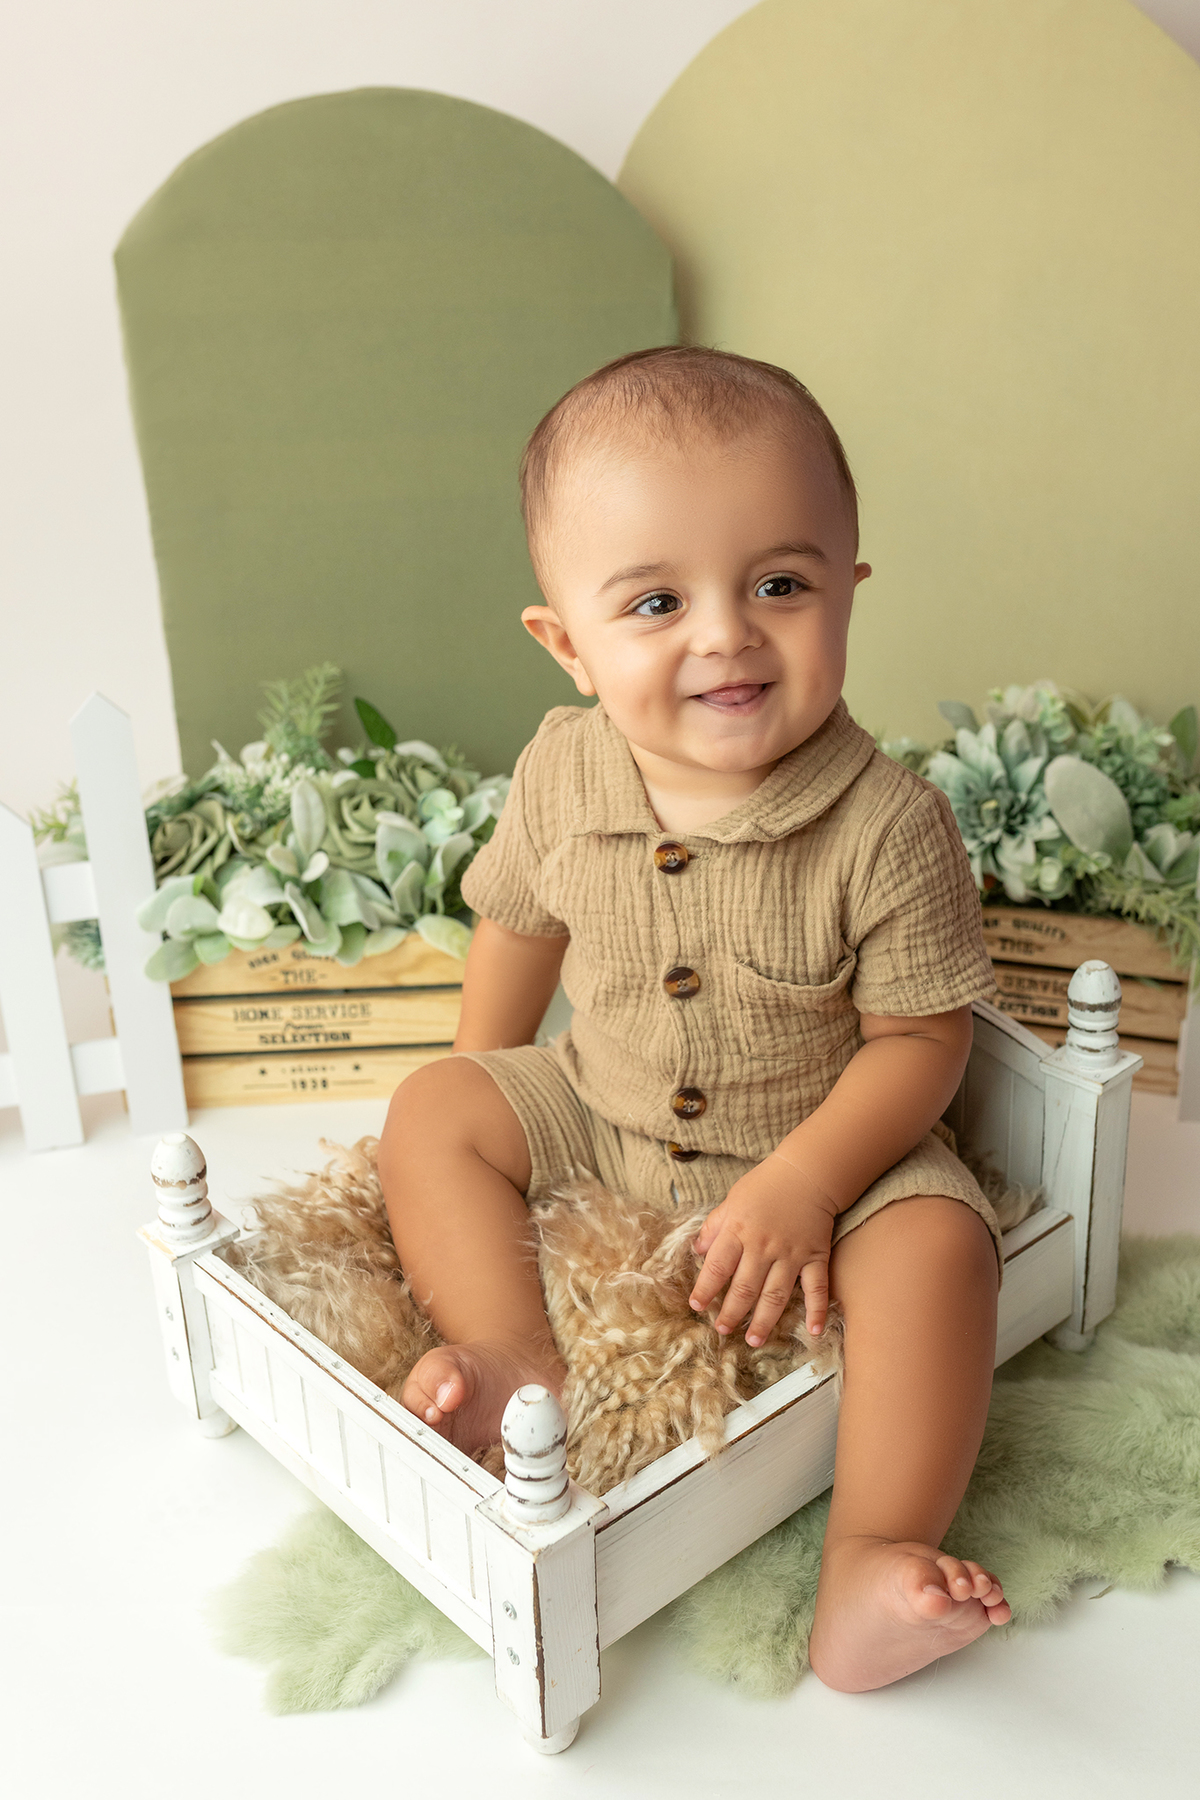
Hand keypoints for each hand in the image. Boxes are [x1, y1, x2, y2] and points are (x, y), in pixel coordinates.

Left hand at [689, 1154, 838, 1343]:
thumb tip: (697, 1251)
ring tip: (754, 1340)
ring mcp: (791, 1254)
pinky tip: (813, 1331)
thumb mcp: (732, 1200)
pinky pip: (816, 1288)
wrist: (807, 1172)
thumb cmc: (765, 1185)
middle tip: (722, 1330)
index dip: (705, 1288)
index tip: (696, 1305)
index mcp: (739, 1231)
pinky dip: (816, 1310)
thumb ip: (714, 1227)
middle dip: (731, 1312)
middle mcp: (763, 1246)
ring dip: (764, 1321)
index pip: (717, 1266)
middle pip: (744, 1288)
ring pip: (775, 1295)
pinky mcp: (815, 1257)